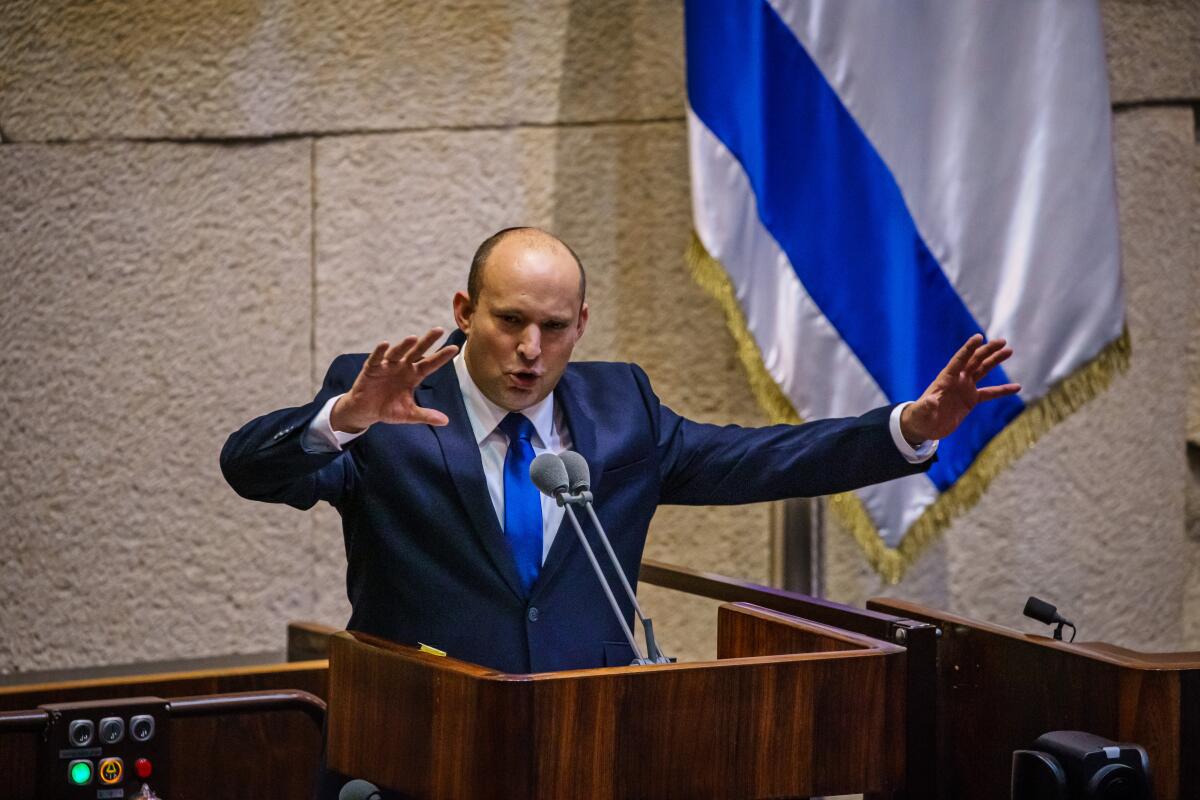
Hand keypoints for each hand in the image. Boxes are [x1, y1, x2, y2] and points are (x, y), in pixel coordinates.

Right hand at [330, 327, 458, 432]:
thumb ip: (425, 415)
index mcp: (413, 375)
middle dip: (427, 341)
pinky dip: (380, 351)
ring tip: (413, 338)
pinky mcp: (372, 368)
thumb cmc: (388, 409)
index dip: (441, 357)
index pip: (430, 364)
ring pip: (397, 352)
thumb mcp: (409, 414)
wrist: (366, 411)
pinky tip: (385, 344)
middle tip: (439, 330)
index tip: (454, 348)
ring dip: (404, 345)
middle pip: (417, 352)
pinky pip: (376, 358)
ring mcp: (387, 366)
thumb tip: (446, 422)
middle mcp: (402, 367)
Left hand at [900, 335, 1020, 444]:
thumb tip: (931, 401)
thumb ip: (926, 406)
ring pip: (983, 370)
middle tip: (1002, 341)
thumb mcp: (921, 412)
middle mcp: (957, 380)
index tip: (979, 337)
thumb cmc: (919, 417)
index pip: (959, 360)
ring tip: (1009, 350)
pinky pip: (990, 393)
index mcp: (945, 379)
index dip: (968, 349)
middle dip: (987, 350)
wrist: (924, 427)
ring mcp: (965, 388)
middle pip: (974, 361)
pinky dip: (1002, 390)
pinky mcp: (970, 400)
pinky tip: (1017, 387)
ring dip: (995, 360)